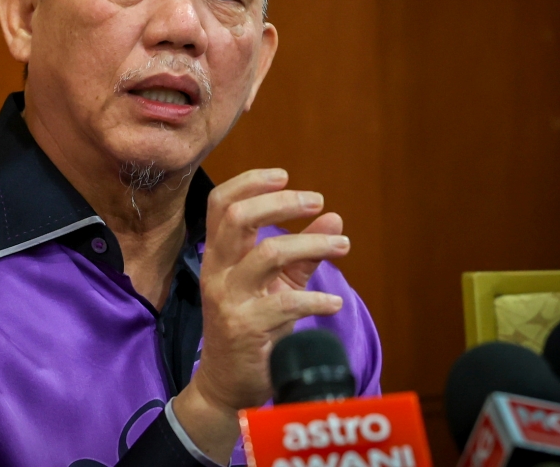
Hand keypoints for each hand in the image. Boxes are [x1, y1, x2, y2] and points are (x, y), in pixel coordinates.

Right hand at [173, 168, 348, 461]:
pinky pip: (285, 303)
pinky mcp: (245, 327)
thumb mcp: (278, 283)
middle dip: (281, 203)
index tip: (284, 176)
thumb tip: (333, 217)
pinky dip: (316, 300)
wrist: (228, 382)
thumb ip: (303, 252)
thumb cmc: (253, 325)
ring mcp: (229, 298)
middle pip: (237, 218)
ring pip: (266, 253)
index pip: (221, 203)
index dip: (250, 182)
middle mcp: (218, 271)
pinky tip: (334, 304)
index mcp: (219, 255)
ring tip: (342, 247)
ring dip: (310, 244)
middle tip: (316, 200)